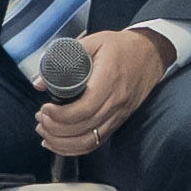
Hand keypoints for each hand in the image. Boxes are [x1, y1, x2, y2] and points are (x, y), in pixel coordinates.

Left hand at [36, 21, 174, 157]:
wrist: (151, 53)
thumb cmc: (122, 47)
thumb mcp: (93, 41)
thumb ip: (65, 57)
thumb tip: (39, 82)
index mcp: (109, 80)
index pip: (84, 109)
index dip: (60, 115)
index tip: (45, 109)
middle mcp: (116, 102)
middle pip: (83, 128)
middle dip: (55, 129)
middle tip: (41, 119)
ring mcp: (118, 115)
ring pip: (89, 141)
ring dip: (62, 142)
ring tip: (45, 132)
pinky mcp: (118, 122)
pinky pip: (96, 143)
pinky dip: (74, 148)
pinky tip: (58, 143)